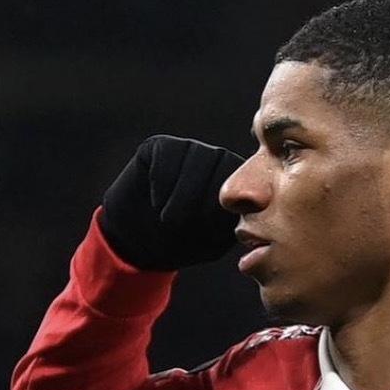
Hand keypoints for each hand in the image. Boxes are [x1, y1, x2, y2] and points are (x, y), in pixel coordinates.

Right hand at [99, 135, 242, 270]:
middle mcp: (218, 159)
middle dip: (198, 205)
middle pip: (219, 171)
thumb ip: (233, 223)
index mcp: (239, 182)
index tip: (204, 233)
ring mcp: (190, 149)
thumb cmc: (181, 243)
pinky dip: (159, 187)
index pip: (243, 186)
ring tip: (166, 218)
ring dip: (178, 199)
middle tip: (179, 227)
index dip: (220, 213)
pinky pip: (166, 160)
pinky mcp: (160, 146)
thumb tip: (251, 205)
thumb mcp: (214, 242)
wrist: (138, 241)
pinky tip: (155, 199)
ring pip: (194, 164)